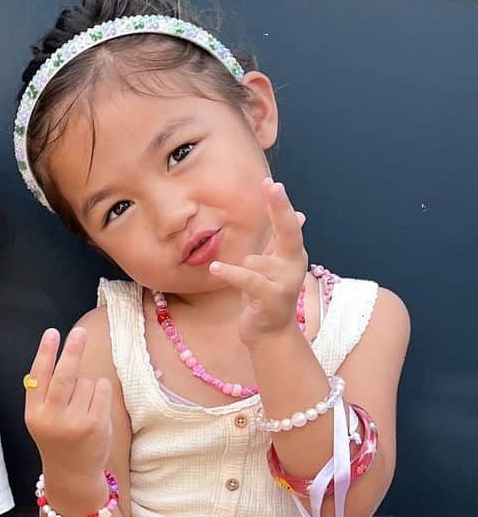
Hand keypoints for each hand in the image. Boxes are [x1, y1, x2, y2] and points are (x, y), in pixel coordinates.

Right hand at [24, 327, 112, 477]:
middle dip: (72, 351)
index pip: (38, 377)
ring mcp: (75, 423)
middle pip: (64, 376)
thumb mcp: (41, 419)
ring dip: (87, 386)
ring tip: (82, 408)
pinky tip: (95, 407)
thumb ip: (46, 393)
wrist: (72, 473)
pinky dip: (100, 391)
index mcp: (34, 414)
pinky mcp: (96, 425)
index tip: (51, 333)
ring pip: (85, 382)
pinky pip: (101, 389)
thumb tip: (65, 355)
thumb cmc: (58, 438)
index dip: (45, 353)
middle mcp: (52, 418)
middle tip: (80, 332)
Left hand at [208, 179, 308, 345]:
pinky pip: (247, 279)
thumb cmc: (265, 297)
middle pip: (289, 231)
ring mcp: (286, 283)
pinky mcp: (271, 299)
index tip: (270, 183)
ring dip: (241, 269)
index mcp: (293, 254)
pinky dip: (230, 273)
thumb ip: (278, 242)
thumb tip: (301, 214)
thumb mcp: (272, 266)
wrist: (269, 334)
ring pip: (255, 260)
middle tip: (272, 185)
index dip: (279, 204)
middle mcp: (294, 265)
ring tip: (241, 283)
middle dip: (280, 208)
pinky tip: (215, 268)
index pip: (288, 224)